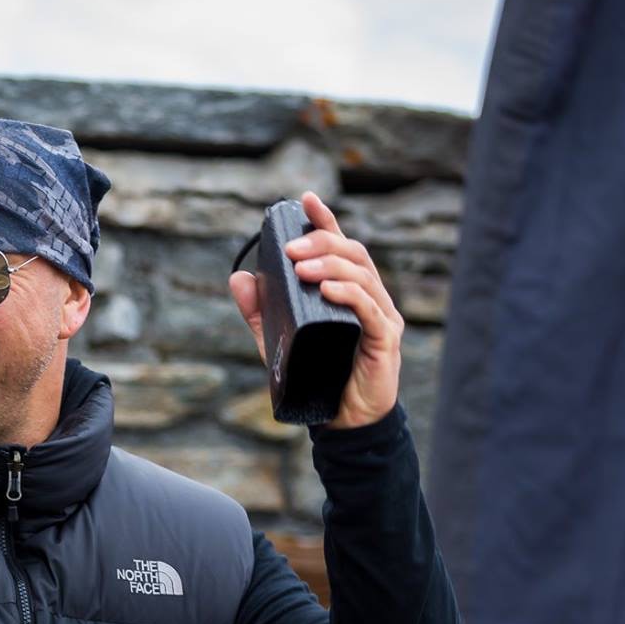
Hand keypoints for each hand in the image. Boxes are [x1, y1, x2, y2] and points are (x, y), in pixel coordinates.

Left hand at [227, 190, 403, 430]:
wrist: (344, 424)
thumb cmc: (319, 379)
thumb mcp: (280, 342)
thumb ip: (260, 312)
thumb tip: (238, 278)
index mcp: (348, 292)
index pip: (340, 247)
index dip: (325, 220)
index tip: (305, 199)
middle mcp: (370, 298)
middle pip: (353, 253)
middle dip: (322, 242)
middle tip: (291, 248)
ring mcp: (381, 317)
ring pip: (362, 275)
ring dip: (330, 266)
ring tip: (302, 267)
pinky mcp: (385, 340)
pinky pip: (369, 309)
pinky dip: (348, 295)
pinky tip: (327, 290)